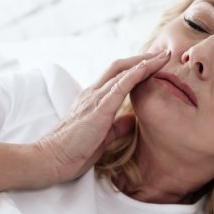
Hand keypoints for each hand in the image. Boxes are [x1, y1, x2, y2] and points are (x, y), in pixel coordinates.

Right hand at [35, 48, 170, 183]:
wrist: (50, 159)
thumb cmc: (71, 152)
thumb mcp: (101, 138)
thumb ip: (116, 127)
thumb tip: (132, 121)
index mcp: (92, 100)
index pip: (116, 77)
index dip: (136, 68)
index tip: (155, 64)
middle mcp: (92, 94)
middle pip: (120, 67)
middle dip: (142, 58)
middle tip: (162, 54)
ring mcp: (94, 99)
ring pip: (121, 72)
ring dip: (144, 62)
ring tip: (163, 56)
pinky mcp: (98, 108)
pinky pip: (119, 86)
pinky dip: (135, 74)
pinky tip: (148, 67)